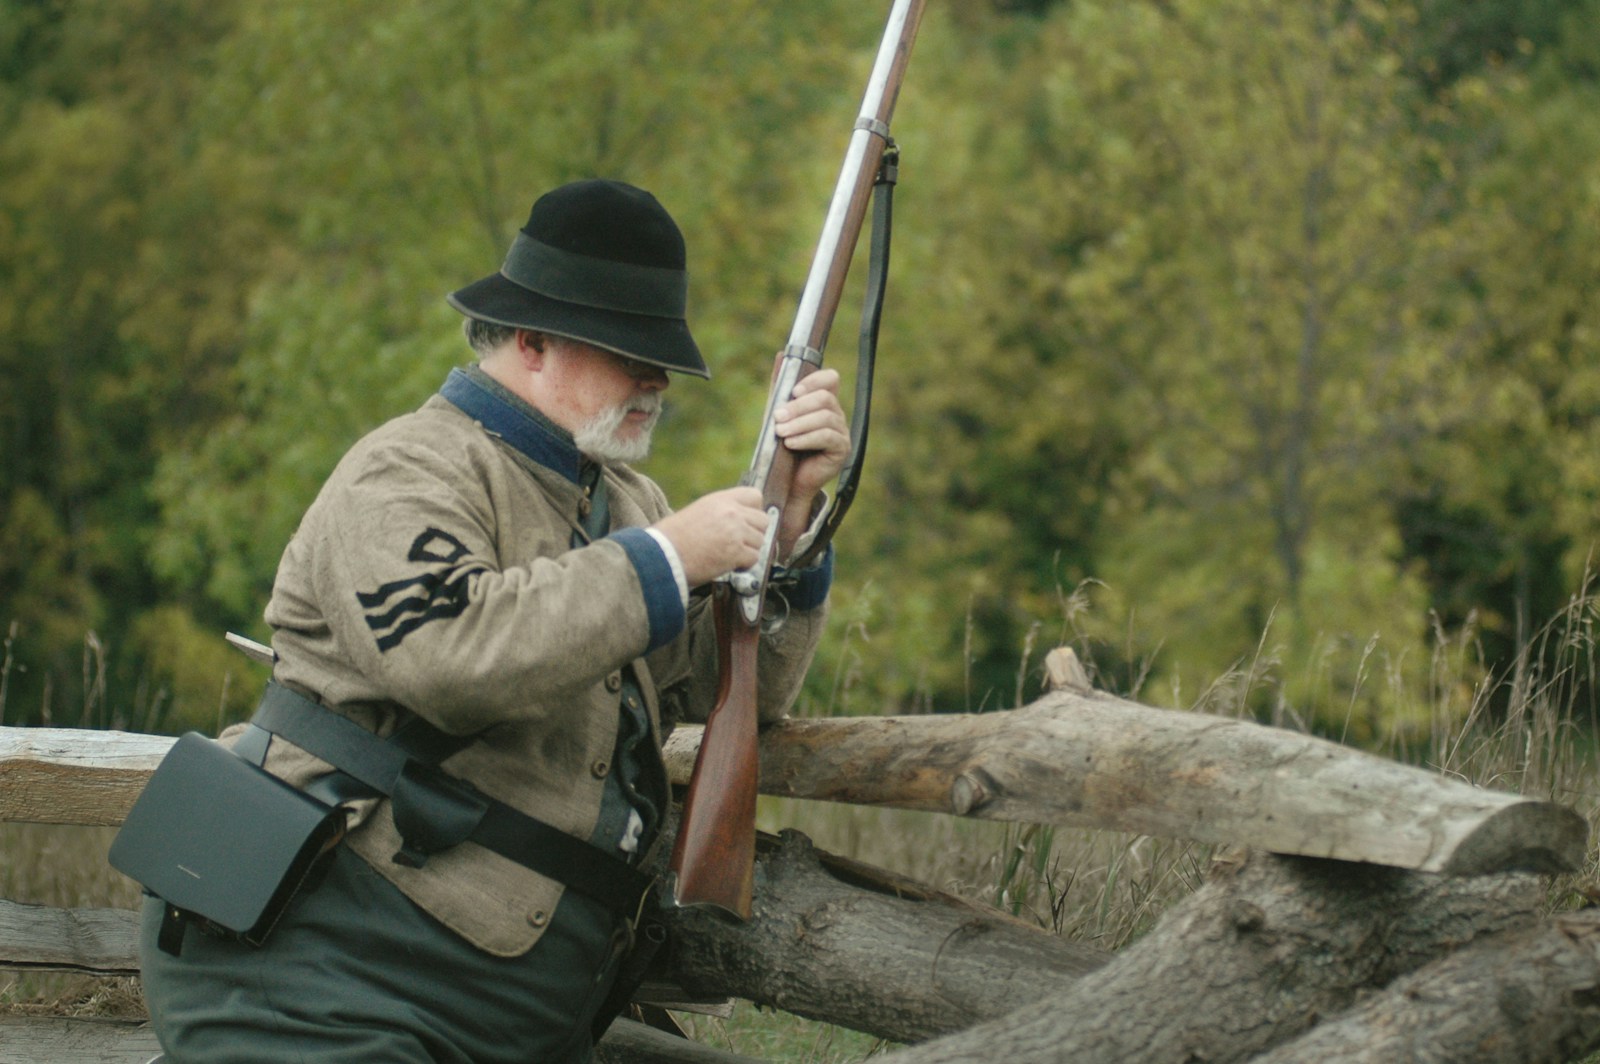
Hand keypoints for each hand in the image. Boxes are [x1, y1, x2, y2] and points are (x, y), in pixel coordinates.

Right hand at [651, 487, 770, 587]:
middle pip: (763, 521)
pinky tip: (730, 565)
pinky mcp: (736, 552)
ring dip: (749, 551)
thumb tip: (739, 521)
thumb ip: (721, 512)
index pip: (755, 496)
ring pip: (760, 541)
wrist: (663, 555)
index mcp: (721, 499)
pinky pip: (754, 558)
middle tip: (740, 543)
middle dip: (754, 534)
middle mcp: (731, 512)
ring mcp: (736, 532)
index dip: (754, 511)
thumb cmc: (673, 537)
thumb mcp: (698, 511)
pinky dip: (744, 565)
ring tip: (730, 555)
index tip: (747, 522)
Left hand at [773, 368, 848, 553]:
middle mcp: (836, 415)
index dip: (815, 380)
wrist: (785, 481)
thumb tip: (781, 356)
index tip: (794, 391)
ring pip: (825, 417)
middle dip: (799, 406)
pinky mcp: (841, 450)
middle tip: (778, 418)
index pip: (830, 379)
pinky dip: (806, 438)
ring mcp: (841, 433)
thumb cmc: (781, 447)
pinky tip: (791, 443)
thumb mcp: (777, 414)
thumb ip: (780, 388)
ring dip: (800, 423)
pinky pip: (827, 437)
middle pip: (825, 398)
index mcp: (823, 403)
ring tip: (781, 432)